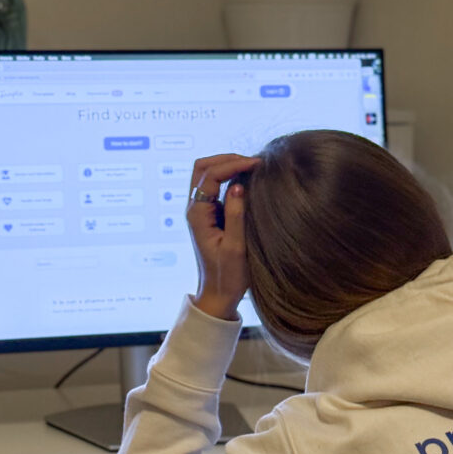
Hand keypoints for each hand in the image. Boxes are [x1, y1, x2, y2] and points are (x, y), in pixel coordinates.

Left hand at [186, 153, 259, 319]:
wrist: (218, 295)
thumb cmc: (228, 276)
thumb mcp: (236, 247)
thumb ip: (236, 215)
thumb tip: (237, 185)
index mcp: (197, 215)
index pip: (210, 176)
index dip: (233, 164)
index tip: (257, 164)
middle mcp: (195, 209)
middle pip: (202, 167)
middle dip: (227, 159)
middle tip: (254, 162)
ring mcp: (201, 210)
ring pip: (207, 173)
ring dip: (227, 165)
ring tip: (253, 167)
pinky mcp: (210, 214)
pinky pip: (215, 185)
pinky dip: (230, 176)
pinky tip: (249, 180)